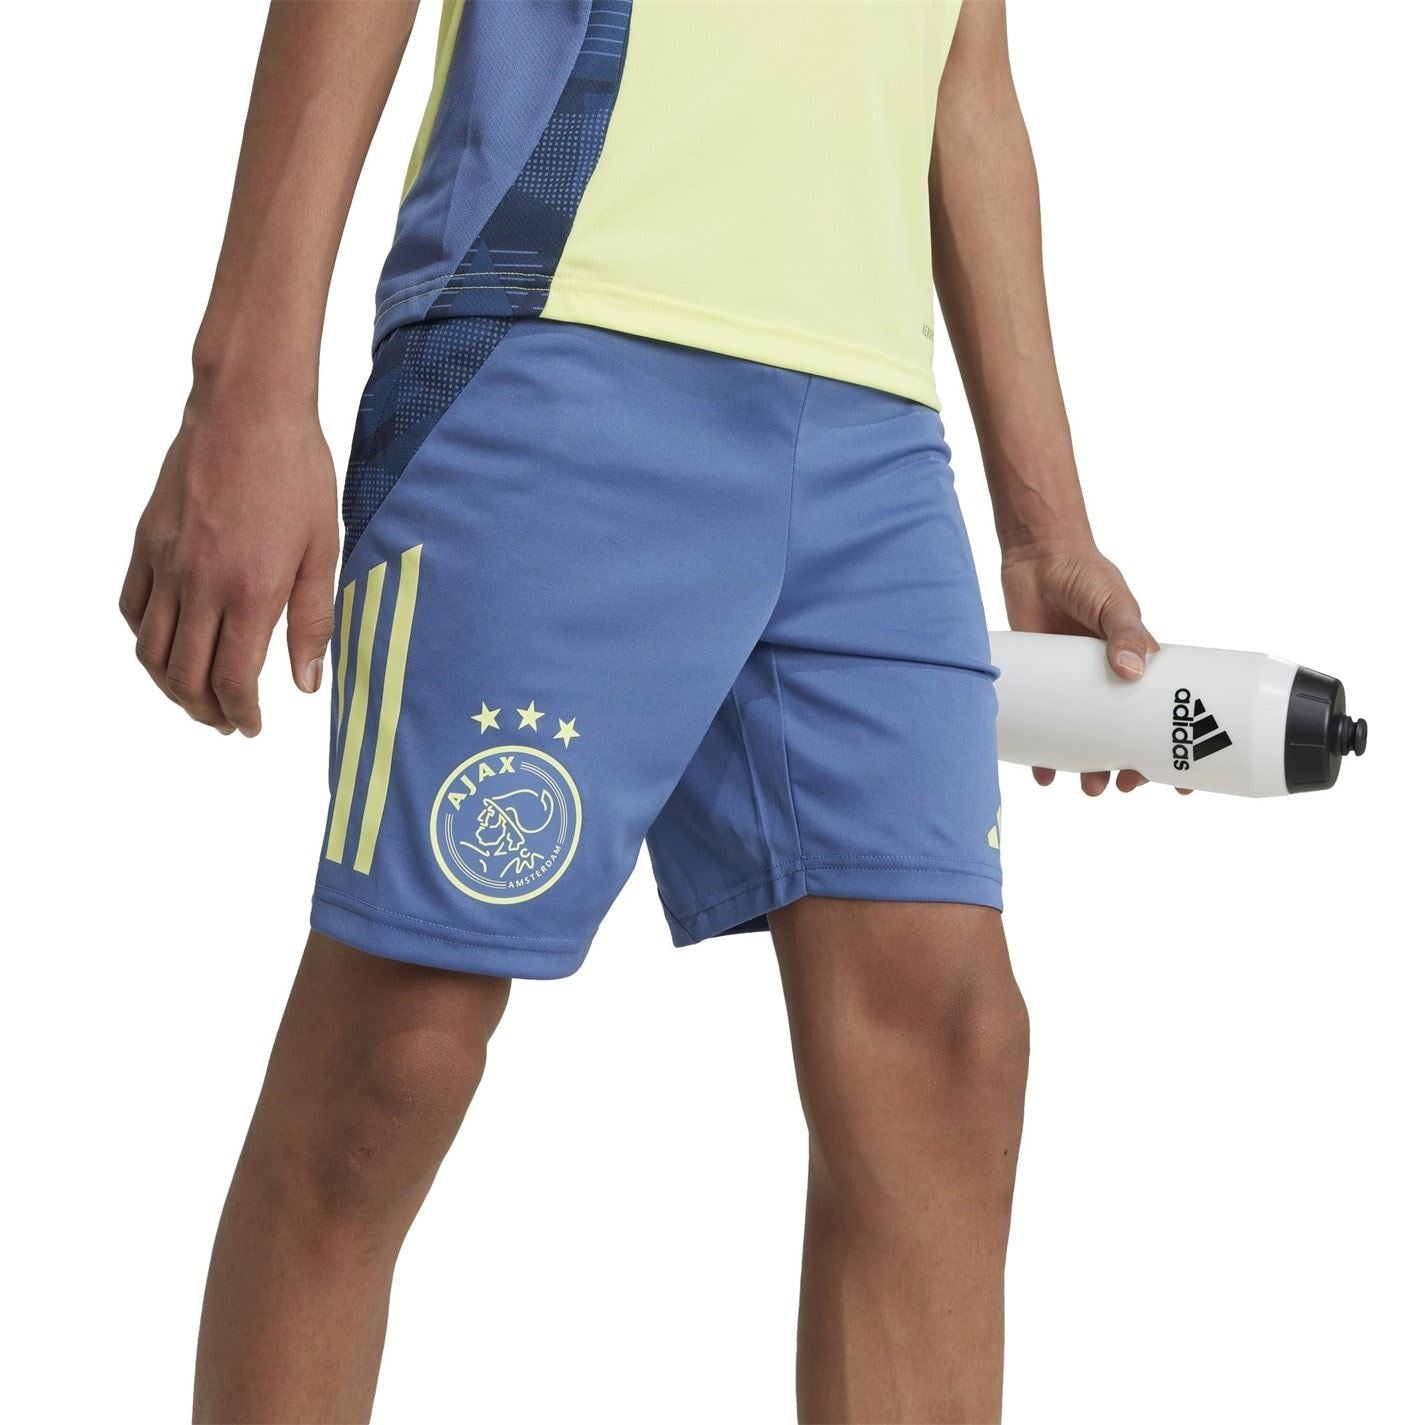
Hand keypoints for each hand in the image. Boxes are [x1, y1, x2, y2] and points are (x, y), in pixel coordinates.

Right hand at [119, 391, 338, 735]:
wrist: (248, 409)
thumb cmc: (297, 475)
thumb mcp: (323, 551)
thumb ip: (313, 621)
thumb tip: (307, 684)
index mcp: (250, 591)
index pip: (232, 680)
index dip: (241, 714)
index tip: (252, 726)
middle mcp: (200, 584)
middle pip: (184, 676)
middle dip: (205, 711)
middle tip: (226, 723)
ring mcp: (167, 563)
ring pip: (150, 649)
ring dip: (169, 685)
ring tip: (195, 696)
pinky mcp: (147, 541)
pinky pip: (132, 606)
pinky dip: (144, 637)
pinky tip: (168, 643)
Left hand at [1000, 535, 1189, 795]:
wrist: (1037, 559)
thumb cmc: (1086, 575)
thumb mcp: (1114, 602)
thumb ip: (1124, 631)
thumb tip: (1130, 670)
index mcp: (1139, 667)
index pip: (1164, 715)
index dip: (1176, 750)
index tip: (1185, 785)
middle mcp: (1108, 682)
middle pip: (1124, 738)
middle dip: (1128, 768)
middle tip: (1123, 787)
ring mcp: (1073, 686)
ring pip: (1085, 740)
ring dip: (1088, 768)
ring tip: (1088, 787)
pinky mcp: (1043, 683)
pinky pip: (1045, 726)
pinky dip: (1044, 753)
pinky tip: (1042, 773)